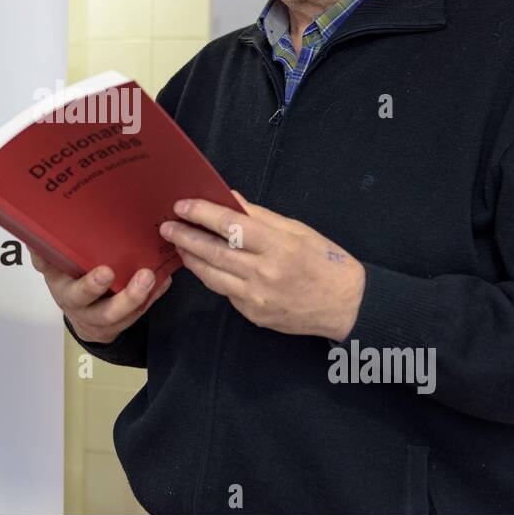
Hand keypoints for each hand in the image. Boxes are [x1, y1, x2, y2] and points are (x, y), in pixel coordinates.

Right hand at [31, 252, 172, 344]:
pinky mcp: (126, 319)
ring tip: (153, 276)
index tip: (106, 272)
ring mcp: (109, 319)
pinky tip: (164, 280)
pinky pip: (143, 311)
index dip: (91, 286)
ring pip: (127, 316)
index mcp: (68, 295)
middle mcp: (88, 311)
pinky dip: (155, 296)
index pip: (76, 293)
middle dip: (125, 297)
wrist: (81, 316)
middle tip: (144, 276)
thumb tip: (33, 237)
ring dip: (142, 297)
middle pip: (106, 312)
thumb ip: (44, 256)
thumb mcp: (52, 270)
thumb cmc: (68, 284)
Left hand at [158, 190, 364, 340]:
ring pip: (211, 275)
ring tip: (179, 245)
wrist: (346, 306)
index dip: (202, 213)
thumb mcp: (298, 230)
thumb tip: (230, 199)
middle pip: (213, 251)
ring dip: (191, 258)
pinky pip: (225, 292)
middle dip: (185, 237)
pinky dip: (212, 276)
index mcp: (278, 245)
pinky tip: (203, 265)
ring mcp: (256, 297)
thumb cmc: (325, 262)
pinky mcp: (253, 314)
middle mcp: (264, 273)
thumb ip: (261, 216)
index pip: (230, 225)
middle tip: (167, 227)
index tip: (182, 206)